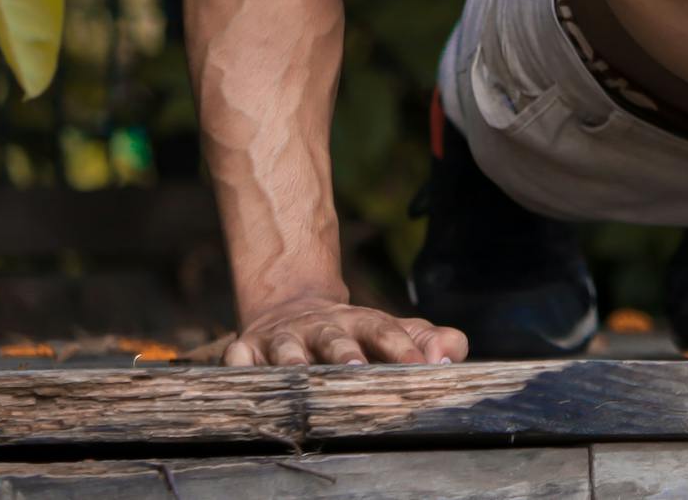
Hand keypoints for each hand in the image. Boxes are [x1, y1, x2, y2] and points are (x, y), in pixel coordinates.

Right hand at [222, 297, 469, 365]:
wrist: (291, 310)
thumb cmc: (352, 334)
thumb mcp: (392, 332)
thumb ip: (429, 341)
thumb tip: (450, 354)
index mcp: (360, 323)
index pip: (386, 331)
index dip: (405, 348)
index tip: (425, 368)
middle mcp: (321, 327)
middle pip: (336, 338)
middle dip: (346, 353)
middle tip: (358, 369)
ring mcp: (282, 339)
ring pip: (287, 349)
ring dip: (293, 361)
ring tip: (300, 374)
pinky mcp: (246, 350)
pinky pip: (237, 359)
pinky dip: (239, 368)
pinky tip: (245, 377)